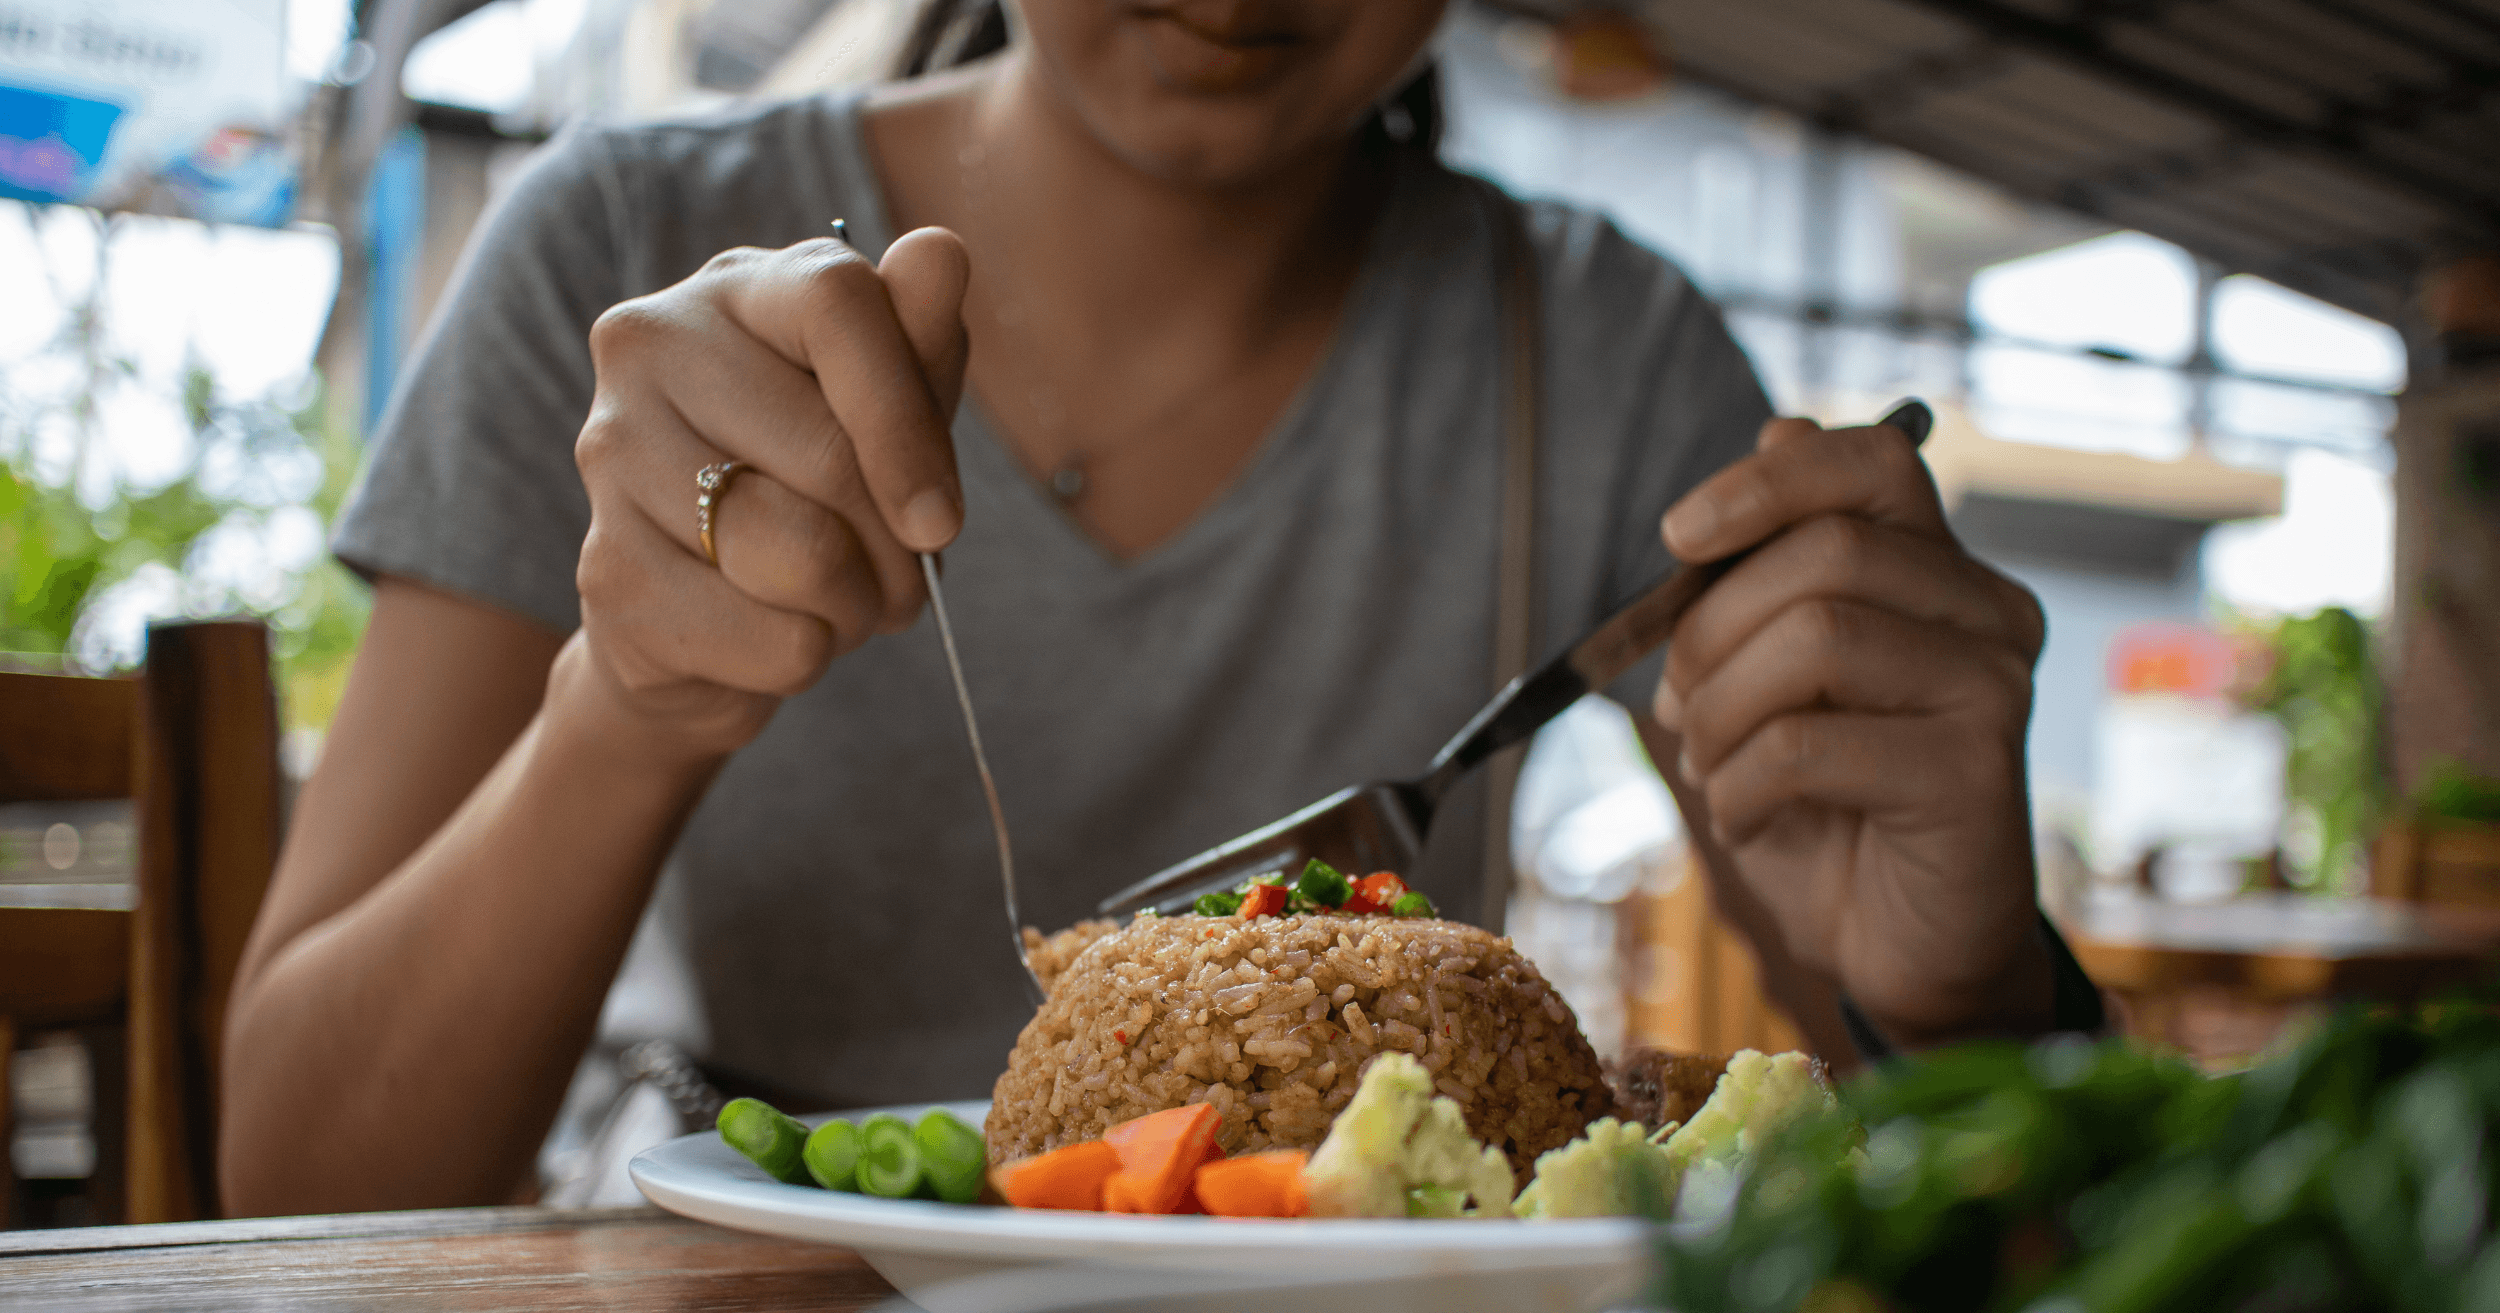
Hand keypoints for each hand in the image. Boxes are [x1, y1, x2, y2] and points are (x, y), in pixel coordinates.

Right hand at [562, 228, 971, 761]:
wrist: (708, 618)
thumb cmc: (819, 490)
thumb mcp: (890, 412)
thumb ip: (919, 341)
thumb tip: (941, 253)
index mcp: (738, 287)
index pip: (838, 305)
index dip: (907, 422)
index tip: (941, 522)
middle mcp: (650, 345)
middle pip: (828, 454)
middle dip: (897, 547)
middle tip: (900, 575)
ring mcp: (609, 453)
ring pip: (800, 555)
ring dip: (857, 606)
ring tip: (843, 599)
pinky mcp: (604, 571)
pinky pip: (770, 639)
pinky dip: (805, 657)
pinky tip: (778, 631)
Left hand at [1652, 415, 2051, 1045]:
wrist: (1898, 950)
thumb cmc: (1829, 810)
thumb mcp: (1776, 680)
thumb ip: (1778, 568)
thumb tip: (1780, 427)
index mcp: (1939, 575)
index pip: (1874, 462)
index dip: (1767, 481)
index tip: (1678, 537)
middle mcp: (1990, 614)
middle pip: (1827, 553)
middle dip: (1712, 631)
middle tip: (1679, 710)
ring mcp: (1996, 690)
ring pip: (1817, 637)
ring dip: (1720, 715)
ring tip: (1714, 771)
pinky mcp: (1977, 772)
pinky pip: (1811, 743)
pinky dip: (1743, 788)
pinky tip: (1751, 823)